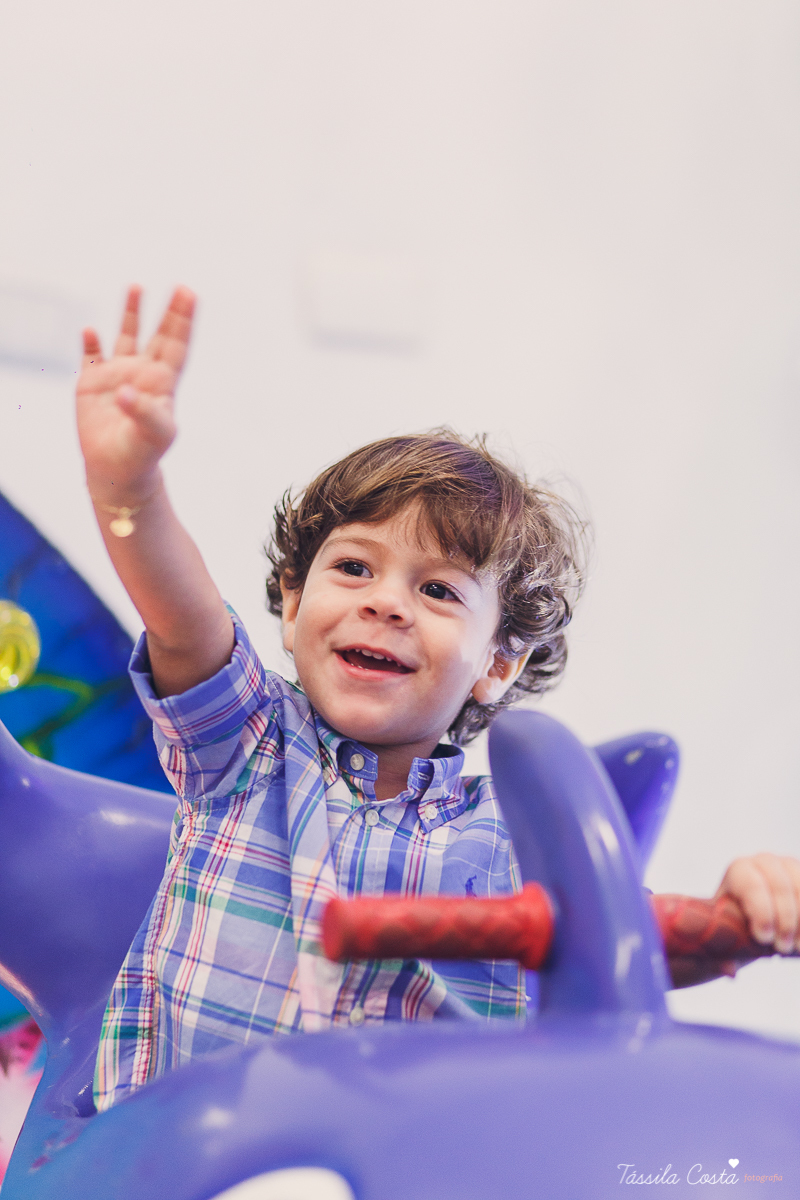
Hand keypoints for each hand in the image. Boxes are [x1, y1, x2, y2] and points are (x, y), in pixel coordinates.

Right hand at [77, 285, 195, 504]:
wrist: (116, 471)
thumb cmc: (141, 454)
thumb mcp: (152, 435)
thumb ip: (144, 413)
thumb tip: (124, 392)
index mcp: (162, 383)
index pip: (177, 346)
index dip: (184, 321)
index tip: (190, 295)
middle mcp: (142, 373)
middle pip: (159, 336)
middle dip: (169, 312)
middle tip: (180, 287)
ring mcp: (117, 375)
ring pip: (126, 337)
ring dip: (132, 313)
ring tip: (137, 287)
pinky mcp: (91, 383)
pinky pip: (91, 356)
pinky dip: (90, 343)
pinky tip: (90, 330)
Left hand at [714, 853, 799, 954]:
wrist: (756, 920)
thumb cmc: (738, 929)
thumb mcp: (726, 939)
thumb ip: (722, 956)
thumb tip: (730, 972)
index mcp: (739, 870)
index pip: (752, 885)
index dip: (760, 912)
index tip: (764, 938)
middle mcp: (765, 861)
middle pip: (781, 886)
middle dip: (785, 920)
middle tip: (782, 948)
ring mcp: (790, 865)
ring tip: (797, 948)